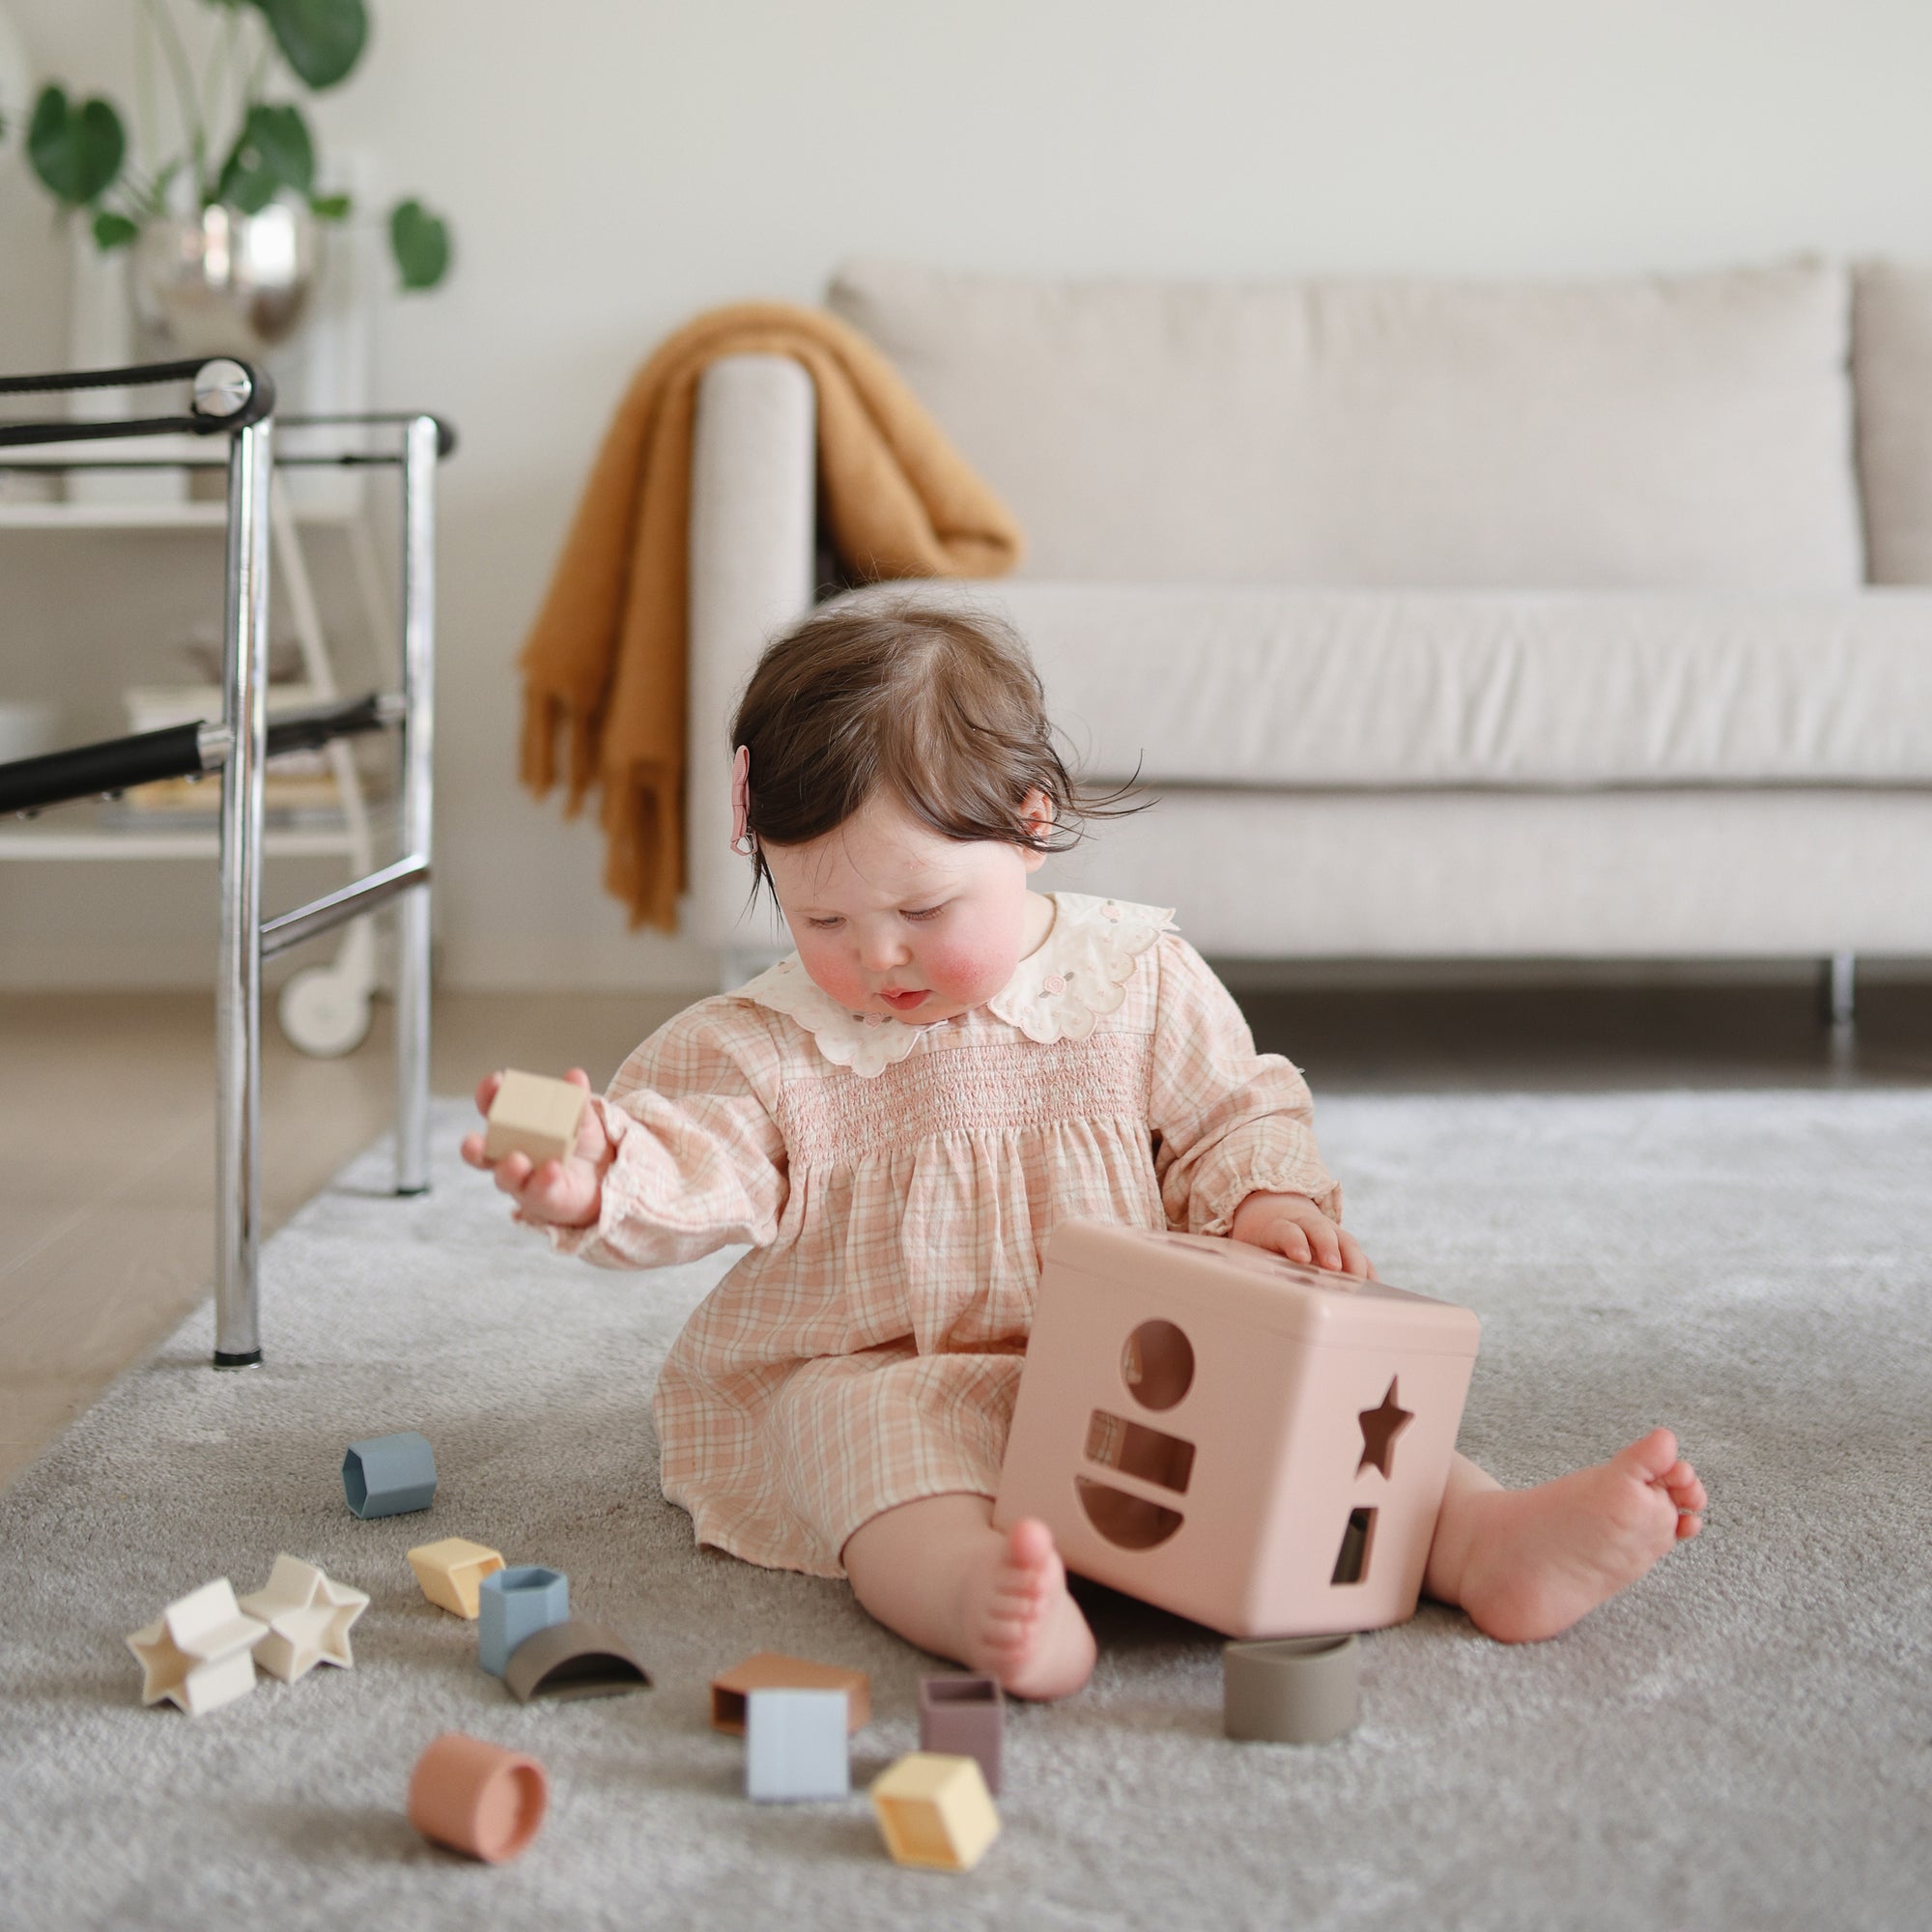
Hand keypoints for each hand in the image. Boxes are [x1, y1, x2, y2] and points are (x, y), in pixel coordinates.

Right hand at [459, 1068, 612, 1228]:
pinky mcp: (542, 1198)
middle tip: (472, 1141)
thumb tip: (575, 1076)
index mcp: (513, 1127)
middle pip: (481, 1153)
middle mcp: (508, 1154)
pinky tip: (552, 1169)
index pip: (491, 1108)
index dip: (488, 1095)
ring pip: (504, 1178)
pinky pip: (538, 1191)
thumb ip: (576, 1099)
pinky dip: (543, 1180)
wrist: (604, 1175)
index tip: (496, 1082)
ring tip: (517, 1160)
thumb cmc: (580, 1142)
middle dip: (473, 1148)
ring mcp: (522, 1179)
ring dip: (508, 1169)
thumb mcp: (581, 1117)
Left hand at [1228, 1190, 1373, 1278]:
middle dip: (1328, 1248)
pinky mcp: (1342, 1242)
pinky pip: (1358, 1255)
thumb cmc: (1258, 1239)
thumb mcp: (1246, 1246)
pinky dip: (1368, 1270)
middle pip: (1320, 1231)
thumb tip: (1240, 1289)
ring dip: (1353, 1260)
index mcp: (1279, 1225)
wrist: (1273, 1208)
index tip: (1301, 1257)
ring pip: (1344, 1240)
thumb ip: (1247, 1262)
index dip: (1295, 1242)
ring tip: (1360, 1282)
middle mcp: (1306, 1224)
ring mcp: (1328, 1231)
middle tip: (1333, 1267)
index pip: (1287, 1231)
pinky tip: (1374, 1288)